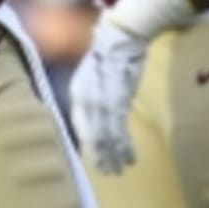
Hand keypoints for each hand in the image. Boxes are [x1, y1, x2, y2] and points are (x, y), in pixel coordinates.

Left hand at [68, 16, 148, 174]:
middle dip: (100, 156)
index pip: (79, 126)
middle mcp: (86, 100)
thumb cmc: (107, 52)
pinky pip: (120, 132)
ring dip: (114, 156)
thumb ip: (91, 95)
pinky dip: (126, 147)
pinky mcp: (119, 103)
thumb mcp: (92, 75)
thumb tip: (95, 113)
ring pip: (106, 138)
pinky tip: (130, 159)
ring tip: (119, 170)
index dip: (87, 143)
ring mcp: (102, 103)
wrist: (120, 37)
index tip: (93, 156)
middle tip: (108, 171)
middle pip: (92, 136)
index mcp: (77, 92)